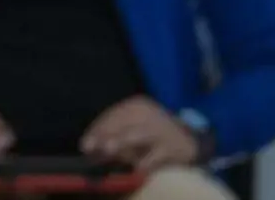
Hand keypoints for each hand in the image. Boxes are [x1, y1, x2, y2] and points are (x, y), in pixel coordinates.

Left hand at [80, 96, 200, 171]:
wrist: (190, 141)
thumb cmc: (153, 134)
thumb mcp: (134, 128)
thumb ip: (113, 134)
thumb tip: (89, 147)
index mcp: (137, 105)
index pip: (112, 115)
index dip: (96, 130)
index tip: (84, 145)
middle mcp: (148, 113)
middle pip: (121, 123)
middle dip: (104, 136)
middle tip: (90, 149)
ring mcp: (161, 129)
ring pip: (137, 135)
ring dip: (121, 142)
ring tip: (108, 150)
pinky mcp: (171, 147)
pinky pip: (155, 155)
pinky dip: (145, 162)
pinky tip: (136, 169)